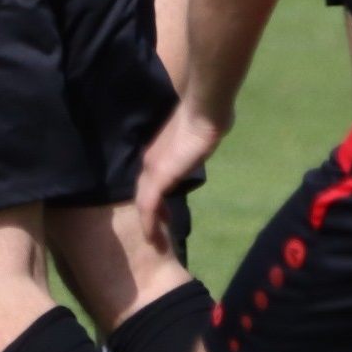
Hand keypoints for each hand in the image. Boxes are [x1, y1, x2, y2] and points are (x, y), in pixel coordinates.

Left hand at [135, 104, 225, 251]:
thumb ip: (197, 142)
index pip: (151, 178)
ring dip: (149, 223)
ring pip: (144, 202)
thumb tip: (206, 139)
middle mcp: (151, 160)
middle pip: (144, 191)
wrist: (204, 110)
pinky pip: (149, 206)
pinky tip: (154, 238)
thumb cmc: (208, 115)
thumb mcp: (200, 133)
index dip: (155, 195)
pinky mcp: (159, 177)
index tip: (164, 210)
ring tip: (156, 241)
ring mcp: (153, 169)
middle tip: (158, 230)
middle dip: (150, 212)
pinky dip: (149, 223)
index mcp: (159, 151)